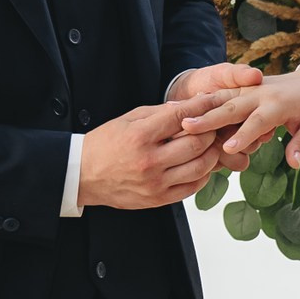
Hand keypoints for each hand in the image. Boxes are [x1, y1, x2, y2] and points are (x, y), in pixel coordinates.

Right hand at [77, 94, 227, 209]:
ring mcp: (155, 183)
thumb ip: (160, 112)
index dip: (202, 106)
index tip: (214, 99)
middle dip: (212, 130)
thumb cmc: (105, 144)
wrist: (83, 175)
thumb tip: (190, 106)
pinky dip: (203, 174)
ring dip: (211, 153)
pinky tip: (201, 164)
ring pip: (200, 167)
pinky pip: (192, 187)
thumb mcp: (128, 119)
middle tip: (216, 123)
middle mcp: (149, 161)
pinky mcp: (158, 199)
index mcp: (140, 136)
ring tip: (211, 144)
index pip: (181, 117)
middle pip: (196, 143)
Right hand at [181, 64, 299, 168]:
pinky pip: (221, 93)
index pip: (259, 121)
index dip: (244, 135)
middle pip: (232, 106)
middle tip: (187, 129)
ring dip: (200, 108)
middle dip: (210, 118)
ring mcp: (249, 88)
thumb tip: (294, 163)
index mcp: (280, 104)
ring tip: (179, 120)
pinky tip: (183, 111)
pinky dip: (203, 101)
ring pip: (221, 97)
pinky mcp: (242, 87)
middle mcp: (261, 93)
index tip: (227, 148)